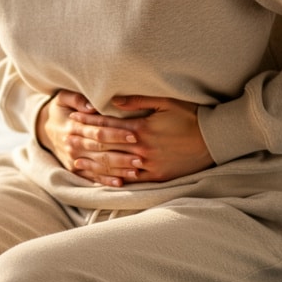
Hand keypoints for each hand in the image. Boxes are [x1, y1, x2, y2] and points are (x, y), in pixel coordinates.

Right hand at [36, 90, 142, 187]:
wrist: (44, 128)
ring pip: (98, 166)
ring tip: (136, 170)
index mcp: (73, 127)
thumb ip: (77, 99)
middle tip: (140, 157)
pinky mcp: (74, 169)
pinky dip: (105, 181)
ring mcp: (73, 159)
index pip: (98, 132)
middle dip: (122, 155)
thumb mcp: (63, 98)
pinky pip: (91, 177)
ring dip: (118, 170)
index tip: (134, 135)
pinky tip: (120, 183)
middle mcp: (73, 145)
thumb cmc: (60, 110)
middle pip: (101, 151)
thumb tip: (91, 106)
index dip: (116, 134)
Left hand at [68, 94, 215, 184]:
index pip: (108, 124)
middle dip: (85, 141)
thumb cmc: (191, 116)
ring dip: (94, 164)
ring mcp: (149, 165)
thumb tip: (113, 101)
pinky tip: (102, 179)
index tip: (74, 117)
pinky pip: (131, 181)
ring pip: (114, 166)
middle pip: (106, 146)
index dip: (89, 120)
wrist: (214, 141)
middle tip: (67, 139)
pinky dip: (115, 180)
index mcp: (142, 128)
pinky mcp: (157, 177)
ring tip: (76, 162)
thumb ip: (138, 101)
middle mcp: (142, 149)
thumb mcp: (166, 102)